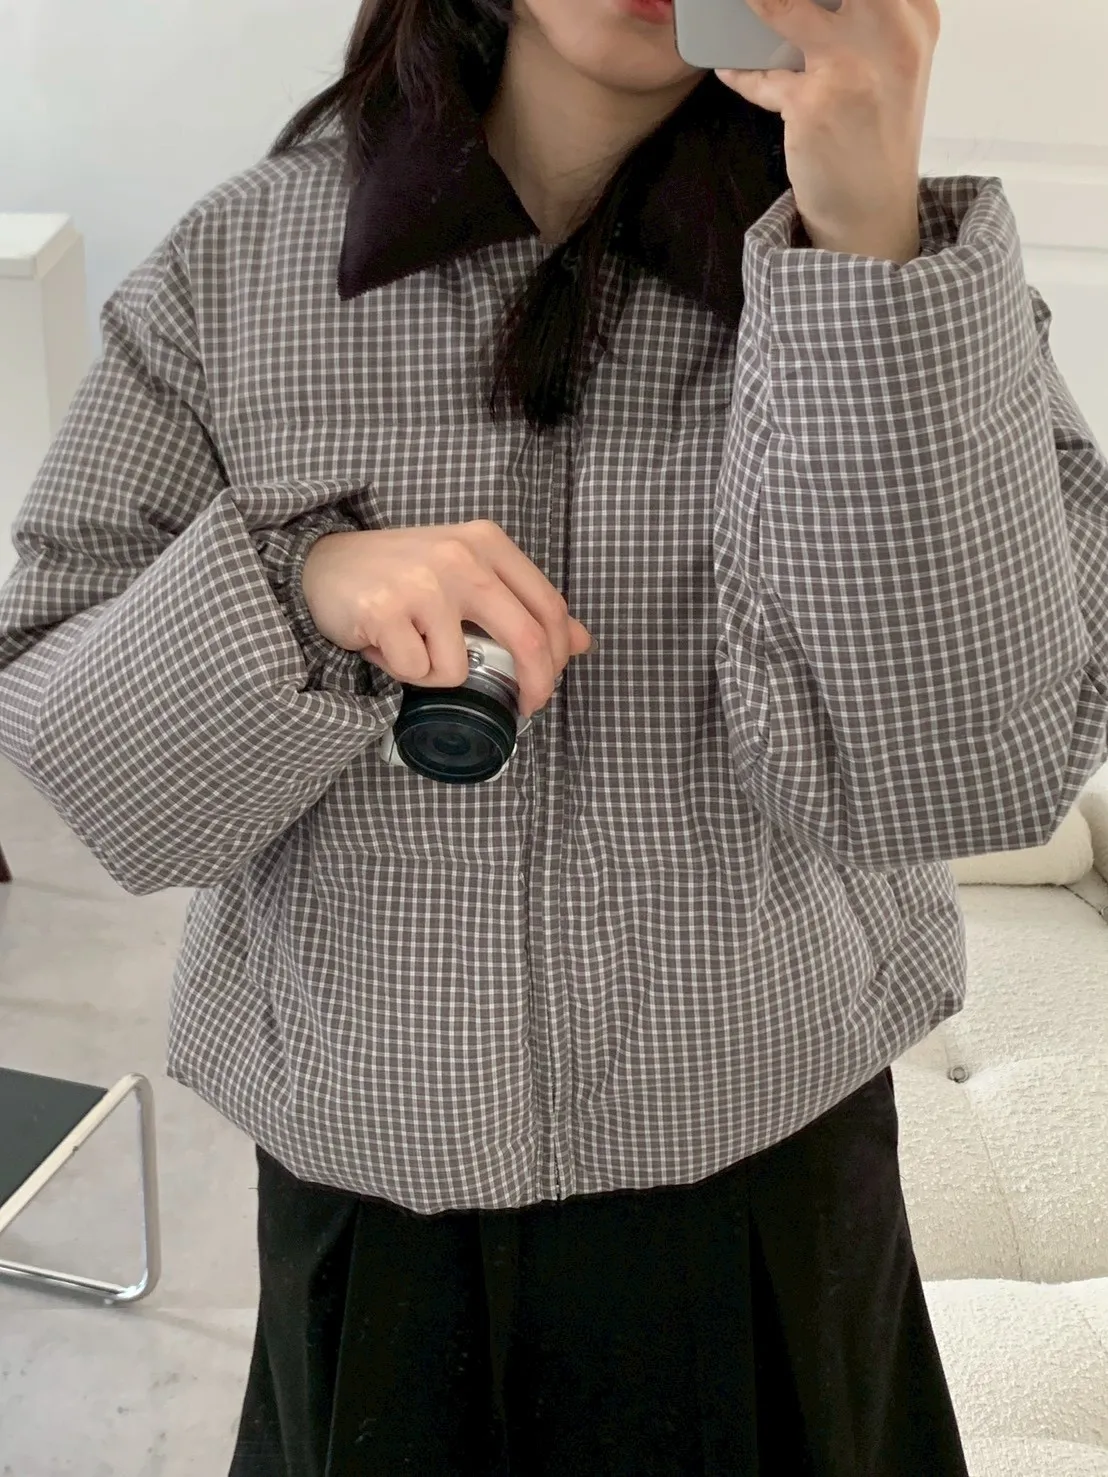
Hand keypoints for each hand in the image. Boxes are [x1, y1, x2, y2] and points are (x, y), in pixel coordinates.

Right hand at [301, 521, 594, 718]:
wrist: (323, 565)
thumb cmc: (402, 575)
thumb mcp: (469, 575)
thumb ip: (523, 604)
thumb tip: (581, 640)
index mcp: (487, 542)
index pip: (550, 606)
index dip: (558, 656)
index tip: (548, 682)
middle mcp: (460, 556)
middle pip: (528, 640)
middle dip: (536, 686)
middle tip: (526, 708)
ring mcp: (423, 582)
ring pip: (461, 668)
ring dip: (436, 675)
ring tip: (410, 646)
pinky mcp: (386, 610)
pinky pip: (418, 672)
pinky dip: (402, 671)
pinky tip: (384, 644)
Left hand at [716, 0, 940, 261]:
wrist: (873, 218)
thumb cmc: (876, 140)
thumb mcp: (886, 66)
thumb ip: (858, 21)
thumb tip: (789, 4)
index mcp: (915, 16)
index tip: (791, 1)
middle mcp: (892, 31)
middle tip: (758, 0)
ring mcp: (852, 64)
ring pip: (783, 8)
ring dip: (755, 6)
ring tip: (735, 6)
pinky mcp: (813, 102)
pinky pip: (761, 76)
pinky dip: (741, 74)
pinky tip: (729, 68)